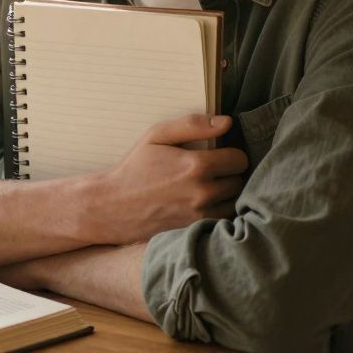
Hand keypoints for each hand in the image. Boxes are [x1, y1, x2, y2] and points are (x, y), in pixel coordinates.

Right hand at [79, 114, 247, 245]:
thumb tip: (227, 121)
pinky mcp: (196, 230)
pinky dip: (219, 212)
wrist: (113, 206)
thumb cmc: (135, 168)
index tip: (218, 155)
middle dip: (229, 175)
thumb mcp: (156, 136)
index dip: (230, 154)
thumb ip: (192, 125)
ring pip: (235, 203)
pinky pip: (224, 221)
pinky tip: (204, 205)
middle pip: (239, 181)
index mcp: (197, 165)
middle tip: (212, 172)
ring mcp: (200, 215)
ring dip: (227, 195)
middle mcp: (203, 192)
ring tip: (209, 188)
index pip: (239, 159)